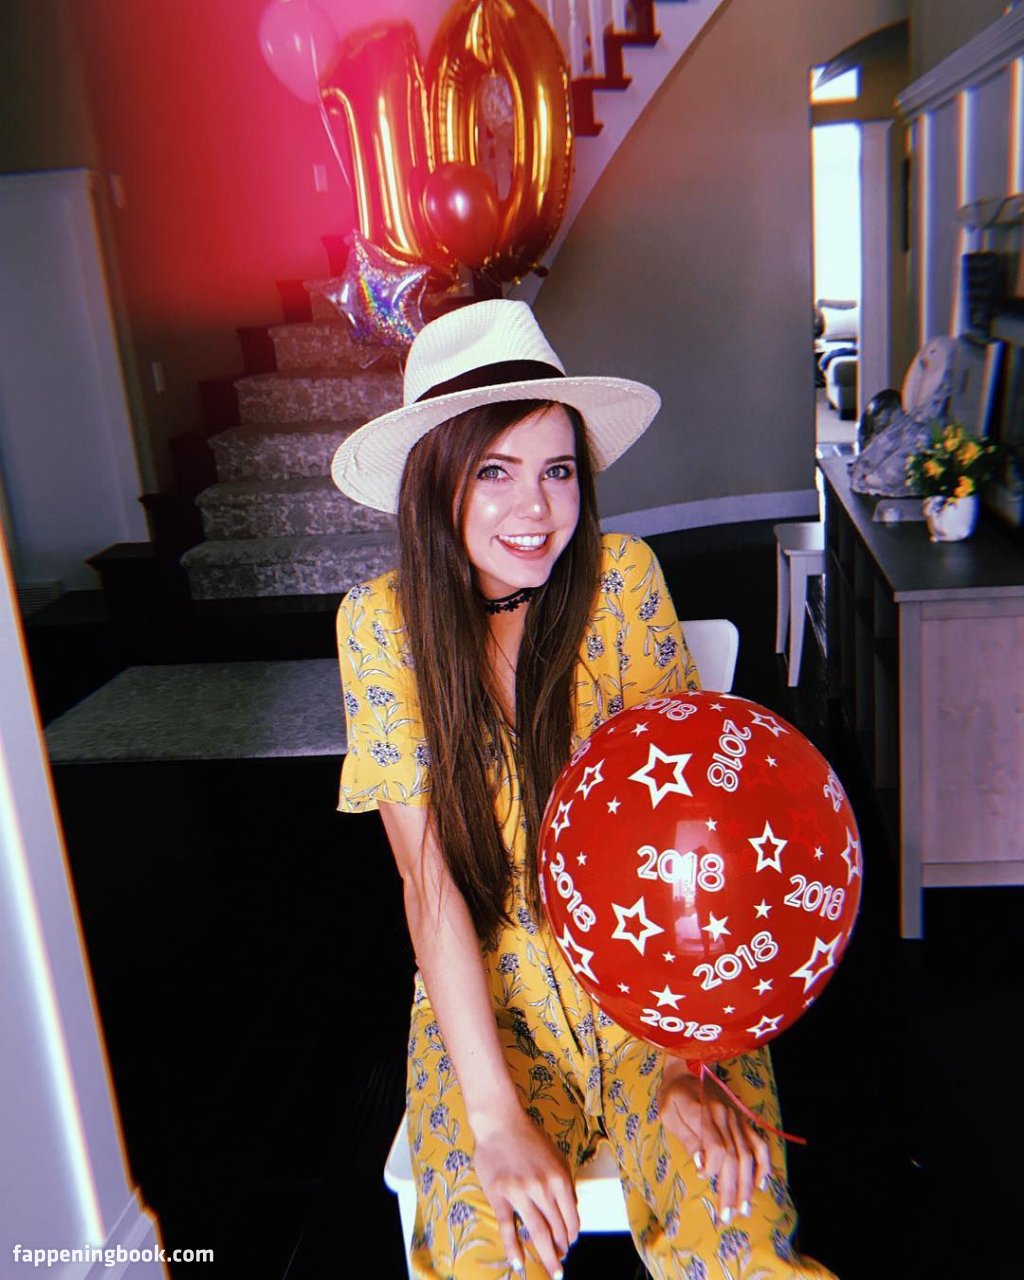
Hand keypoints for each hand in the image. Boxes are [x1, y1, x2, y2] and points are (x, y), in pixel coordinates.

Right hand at [471, 1105, 579, 1277]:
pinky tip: (518, 1264)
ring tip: (551, 1270)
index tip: (569, 1245)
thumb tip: (571, 1210)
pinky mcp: (500, 1196)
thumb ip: (564, 1183)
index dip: (571, 1236)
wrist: (500, 1122)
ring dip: (546, 1254)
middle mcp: (543, 1188)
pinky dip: (514, 1249)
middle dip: (561, 1250)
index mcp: (559, 1178)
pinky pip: (508, 1227)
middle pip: (556, 1229)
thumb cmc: (529, 1137)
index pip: (570, 1218)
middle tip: (560, 1265)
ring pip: (538, 1232)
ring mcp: (521, 1193)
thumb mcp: (556, 1156)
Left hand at [657, 1064, 771, 1223]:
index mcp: (703, 1111)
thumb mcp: (668, 1113)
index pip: (717, 1147)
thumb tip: (702, 1165)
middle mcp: (725, 1115)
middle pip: (734, 1157)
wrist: (689, 1066)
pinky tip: (760, 1185)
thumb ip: (686, 1138)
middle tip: (727, 1215)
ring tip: (743, 1209)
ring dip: (747, 1185)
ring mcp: (737, 1117)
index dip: (712, 1168)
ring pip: (749, 1155)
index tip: (703, 1177)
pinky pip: (759, 1144)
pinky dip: (763, 1165)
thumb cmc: (673, 1094)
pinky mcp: (743, 1120)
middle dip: (731, 1189)